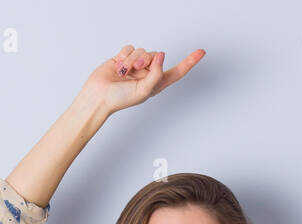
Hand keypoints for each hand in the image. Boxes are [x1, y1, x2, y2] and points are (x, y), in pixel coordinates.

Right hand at [79, 45, 205, 116]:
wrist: (99, 96)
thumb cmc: (121, 99)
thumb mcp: (145, 90)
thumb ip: (157, 73)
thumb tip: (161, 55)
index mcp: (157, 83)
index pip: (177, 71)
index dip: (189, 62)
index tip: (201, 52)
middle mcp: (148, 73)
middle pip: (156, 55)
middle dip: (146, 60)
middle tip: (136, 69)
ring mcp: (136, 65)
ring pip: (142, 50)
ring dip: (133, 59)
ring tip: (124, 71)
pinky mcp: (124, 58)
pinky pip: (129, 48)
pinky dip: (124, 56)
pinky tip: (118, 66)